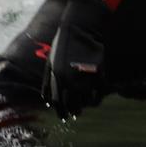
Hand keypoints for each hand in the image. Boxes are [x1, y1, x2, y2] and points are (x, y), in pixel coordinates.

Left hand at [41, 0, 110, 118]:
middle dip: (73, 111)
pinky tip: (95, 99)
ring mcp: (85, 77)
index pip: (58, 102)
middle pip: (72, 104)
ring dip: (85, 106)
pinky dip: (97, 98)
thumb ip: (47, 82)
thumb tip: (47, 101)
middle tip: (75, 115)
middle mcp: (70, 79)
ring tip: (85, 108)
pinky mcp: (99, 73)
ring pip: (86, 100)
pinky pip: (99, 92)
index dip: (61, 111)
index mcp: (56, 77)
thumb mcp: (50, 63)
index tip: (63, 116)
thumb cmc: (63, 46)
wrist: (80, 30)